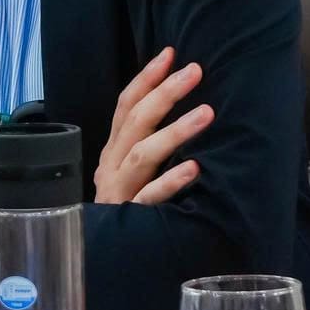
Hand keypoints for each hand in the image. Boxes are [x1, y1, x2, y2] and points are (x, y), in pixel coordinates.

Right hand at [95, 47, 208, 205]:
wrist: (102, 256)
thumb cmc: (127, 205)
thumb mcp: (132, 171)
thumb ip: (148, 142)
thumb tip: (186, 105)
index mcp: (113, 150)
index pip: (126, 106)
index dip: (146, 78)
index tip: (170, 53)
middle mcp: (112, 165)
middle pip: (136, 122)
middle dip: (165, 93)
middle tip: (195, 72)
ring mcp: (119, 191)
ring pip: (143, 155)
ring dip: (175, 131)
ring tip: (206, 114)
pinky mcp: (129, 218)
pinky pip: (150, 198)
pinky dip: (171, 181)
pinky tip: (194, 168)